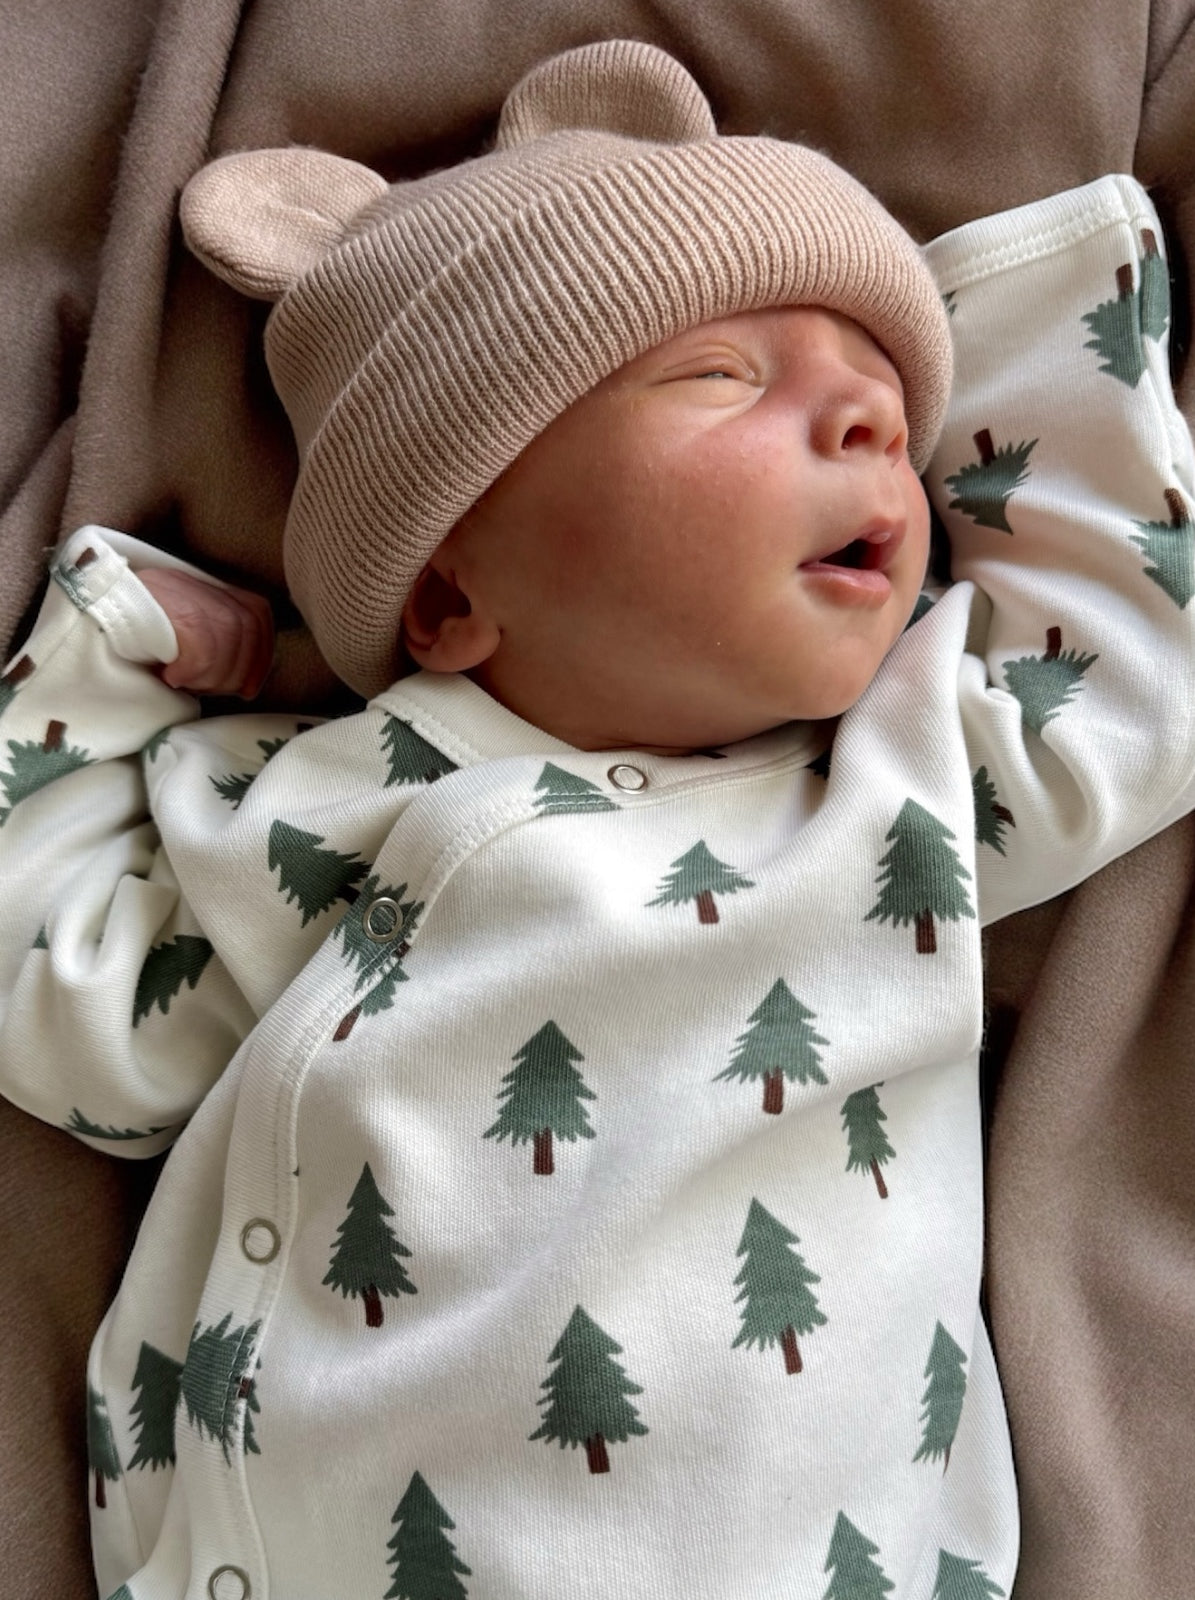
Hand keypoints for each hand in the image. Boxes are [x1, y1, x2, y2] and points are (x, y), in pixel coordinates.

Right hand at [138, 568, 274, 697]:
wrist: (85, 613)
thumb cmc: (130, 637)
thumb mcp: (178, 636)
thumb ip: (213, 644)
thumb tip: (246, 682)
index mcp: (205, 587)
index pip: (257, 613)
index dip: (261, 652)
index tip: (249, 686)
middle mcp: (195, 583)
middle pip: (246, 629)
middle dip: (236, 670)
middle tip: (208, 690)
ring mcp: (180, 591)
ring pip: (226, 640)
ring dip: (209, 675)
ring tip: (183, 682)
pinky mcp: (166, 607)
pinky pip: (200, 647)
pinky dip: (190, 671)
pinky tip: (169, 677)